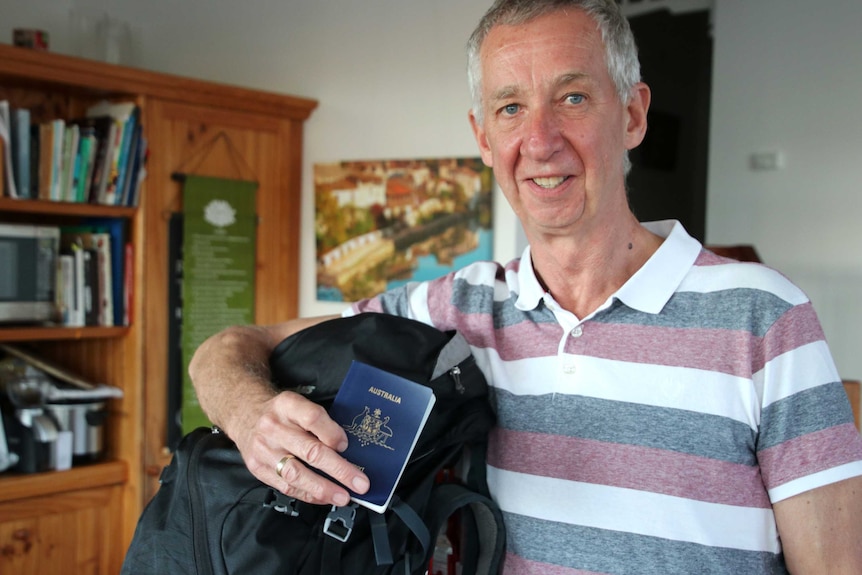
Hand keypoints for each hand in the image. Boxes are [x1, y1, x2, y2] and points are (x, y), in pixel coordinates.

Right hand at [232, 390, 369, 506]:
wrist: (244, 415)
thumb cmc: (280, 413)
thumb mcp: (298, 404)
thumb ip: (320, 422)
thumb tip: (346, 448)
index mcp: (287, 405)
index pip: (313, 418)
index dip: (333, 433)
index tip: (346, 445)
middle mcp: (273, 427)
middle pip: (310, 451)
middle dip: (339, 470)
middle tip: (359, 482)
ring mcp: (264, 450)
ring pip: (296, 473)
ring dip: (323, 488)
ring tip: (343, 496)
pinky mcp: (258, 468)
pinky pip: (286, 486)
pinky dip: (308, 494)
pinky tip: (323, 497)